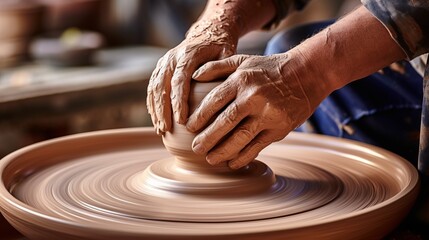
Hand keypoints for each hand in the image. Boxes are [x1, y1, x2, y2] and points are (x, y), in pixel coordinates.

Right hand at [146, 20, 237, 134]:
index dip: (178, 101)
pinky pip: (152, 87)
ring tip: (160, 129)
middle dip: (162, 110)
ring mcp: (164, 62)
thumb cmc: (221, 47)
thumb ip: (221, 71)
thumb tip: (214, 92)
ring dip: (155, 109)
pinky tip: (156, 120)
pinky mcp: (160, 68)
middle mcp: (172, 57)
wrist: (209, 31)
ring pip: (154, 87)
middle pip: (162, 86)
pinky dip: (152, 104)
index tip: (181, 121)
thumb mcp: (226, 55)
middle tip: (166, 129)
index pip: (180, 80)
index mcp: (188, 54)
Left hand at [187, 53, 327, 168]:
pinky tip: (232, 163)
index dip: (200, 116)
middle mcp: (254, 97)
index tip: (189, 127)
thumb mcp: (243, 60)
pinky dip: (244, 156)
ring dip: (223, 151)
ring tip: (210, 159)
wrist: (307, 74)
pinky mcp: (280, 128)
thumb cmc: (269, 68)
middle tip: (195, 149)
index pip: (215, 100)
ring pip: (241, 137)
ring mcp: (268, 114)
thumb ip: (217, 67)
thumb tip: (193, 77)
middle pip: (226, 122)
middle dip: (208, 138)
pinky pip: (258, 146)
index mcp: (242, 80)